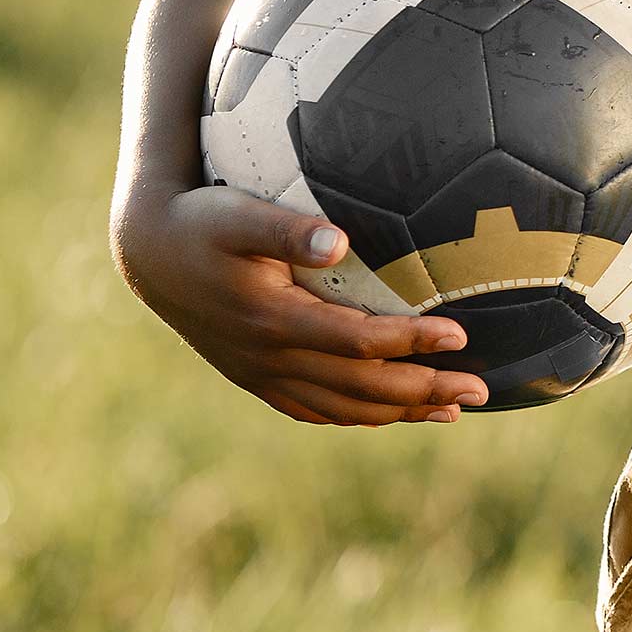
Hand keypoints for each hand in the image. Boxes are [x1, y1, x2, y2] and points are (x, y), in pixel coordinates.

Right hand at [113, 183, 488, 425]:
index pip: (359, 342)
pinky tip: (387, 416)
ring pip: (341, 407)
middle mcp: (270, 357)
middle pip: (360, 387)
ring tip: (452, 410)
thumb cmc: (204, 222)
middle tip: (482, 390)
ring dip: (400, 412)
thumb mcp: (241, 215)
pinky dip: (355, 416)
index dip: (412, 342)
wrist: (149, 254)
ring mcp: (261, 374)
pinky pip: (312, 409)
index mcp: (274, 318)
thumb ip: (289, 230)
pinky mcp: (256, 377)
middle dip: (424, 390)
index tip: (462, 336)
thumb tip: (339, 241)